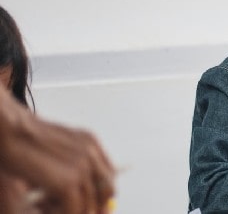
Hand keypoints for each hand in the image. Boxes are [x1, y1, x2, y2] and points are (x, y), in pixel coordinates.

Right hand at [0, 88, 115, 213]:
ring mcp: (82, 167)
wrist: (8, 129)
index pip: (109, 174)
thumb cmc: (21, 138)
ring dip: (76, 212)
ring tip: (52, 209)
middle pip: (107, 190)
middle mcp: (91, 154)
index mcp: (90, 142)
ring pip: (90, 204)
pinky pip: (75, 209)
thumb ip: (69, 164)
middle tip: (83, 213)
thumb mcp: (54, 149)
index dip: (103, 194)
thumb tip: (80, 192)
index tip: (95, 206)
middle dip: (97, 207)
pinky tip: (50, 211)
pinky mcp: (68, 182)